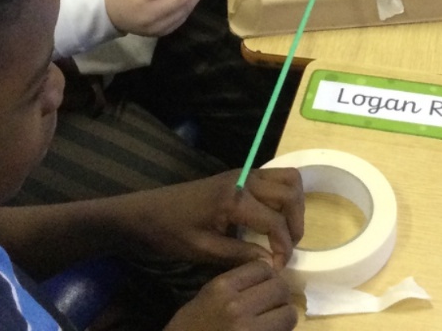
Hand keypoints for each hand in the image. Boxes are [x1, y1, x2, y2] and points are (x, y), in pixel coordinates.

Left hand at [128, 167, 304, 267]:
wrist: (144, 211)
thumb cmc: (170, 232)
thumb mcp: (203, 250)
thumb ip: (240, 254)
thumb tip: (272, 262)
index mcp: (234, 198)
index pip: (275, 220)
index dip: (283, 246)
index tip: (279, 267)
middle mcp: (244, 179)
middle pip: (290, 190)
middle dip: (296, 221)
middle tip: (287, 247)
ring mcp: (242, 174)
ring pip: (286, 178)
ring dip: (292, 205)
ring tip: (284, 233)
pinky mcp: (239, 176)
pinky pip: (273, 179)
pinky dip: (282, 197)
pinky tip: (271, 221)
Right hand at [165, 260, 296, 330]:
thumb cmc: (189, 329)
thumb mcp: (205, 298)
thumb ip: (235, 285)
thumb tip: (266, 275)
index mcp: (221, 287)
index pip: (263, 268)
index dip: (269, 277)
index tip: (265, 287)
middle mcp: (237, 306)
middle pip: (279, 288)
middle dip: (280, 297)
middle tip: (272, 307)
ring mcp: (248, 330)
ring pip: (288, 313)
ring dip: (284, 318)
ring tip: (273, 324)